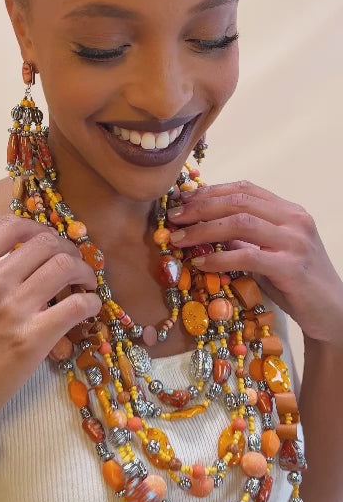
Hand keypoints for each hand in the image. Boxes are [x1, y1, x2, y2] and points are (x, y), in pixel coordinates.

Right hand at [0, 215, 100, 439]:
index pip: (12, 226)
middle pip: (47, 243)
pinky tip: (88, 310)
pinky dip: (90, 303)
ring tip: (85, 285)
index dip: (39, 230)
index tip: (50, 243)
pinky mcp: (32, 339)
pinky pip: (78, 306)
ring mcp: (12, 308)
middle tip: (75, 267)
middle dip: (68, 251)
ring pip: (66, 267)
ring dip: (84, 273)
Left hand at [168, 180, 342, 343]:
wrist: (332, 311)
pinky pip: (247, 256)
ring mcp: (295, 242)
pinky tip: (200, 261)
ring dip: (203, 229)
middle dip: (200, 208)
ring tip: (178, 239)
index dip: (210, 192)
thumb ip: (244, 239)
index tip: (183, 200)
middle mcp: (294, 220)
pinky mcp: (291, 267)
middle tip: (173, 218)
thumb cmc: (297, 283)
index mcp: (289, 211)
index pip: (245, 189)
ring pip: (240, 223)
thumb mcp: (269, 254)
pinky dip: (219, 257)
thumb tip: (204, 228)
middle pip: (238, 202)